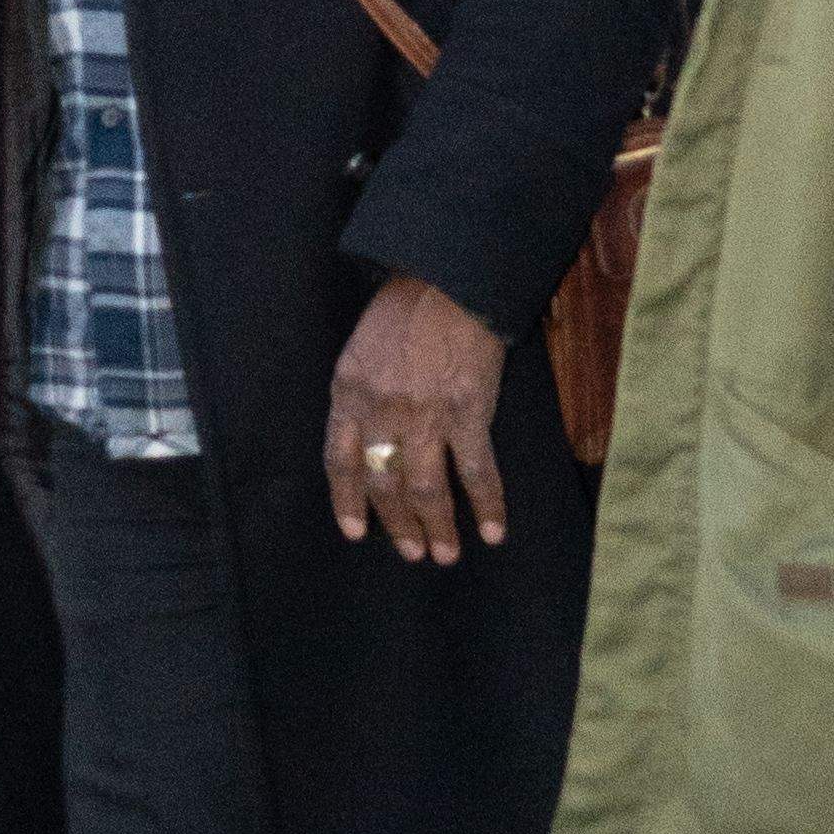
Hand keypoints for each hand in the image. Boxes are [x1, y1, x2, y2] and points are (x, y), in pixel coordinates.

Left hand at [325, 273, 510, 561]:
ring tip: (445, 555)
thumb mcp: (360, 349)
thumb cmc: (402, 309)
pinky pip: (477, 471)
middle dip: (398, 525)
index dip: (347, 502)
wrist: (447, 278)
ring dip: (437, 528)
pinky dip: (487, 505)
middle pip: (384, 484)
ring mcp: (425, 414)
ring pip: (426, 489)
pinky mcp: (468, 412)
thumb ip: (361, 395)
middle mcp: (381, 410)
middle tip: (412, 553)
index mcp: (348, 392)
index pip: (340, 461)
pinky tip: (492, 532)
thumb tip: (370, 440)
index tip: (355, 533)